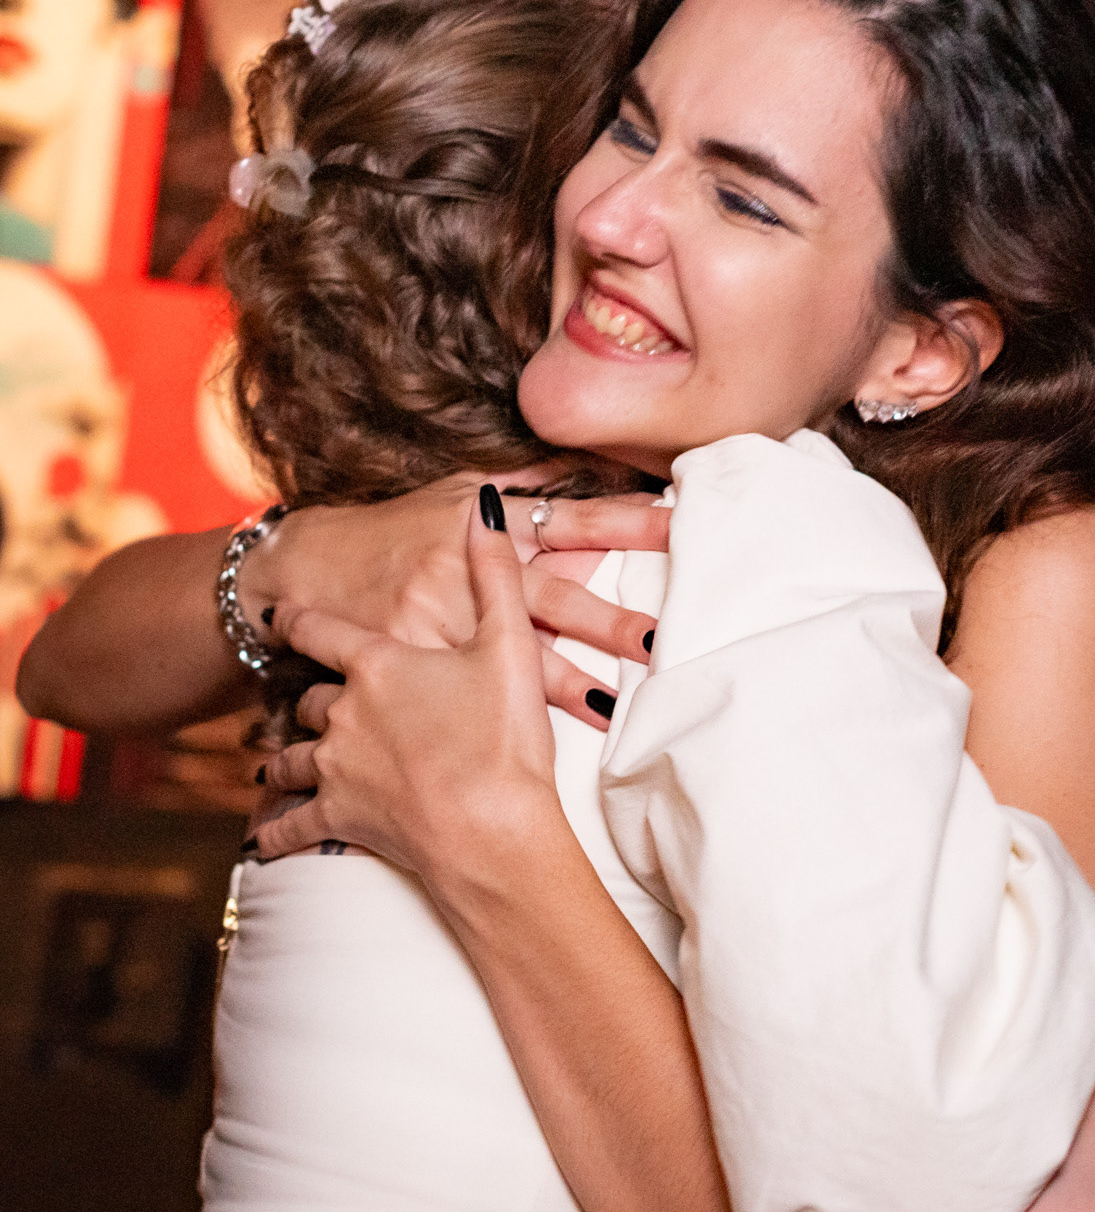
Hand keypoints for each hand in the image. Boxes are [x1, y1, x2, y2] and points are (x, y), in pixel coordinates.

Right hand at [238, 474, 667, 726]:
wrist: (300, 568)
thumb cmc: (391, 531)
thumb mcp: (452, 493)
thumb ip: (520, 489)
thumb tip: (587, 468)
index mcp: (490, 519)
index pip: (575, 515)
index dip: (628, 519)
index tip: (678, 524)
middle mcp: (470, 565)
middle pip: (554, 594)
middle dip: (609, 620)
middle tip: (660, 643)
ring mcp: (441, 616)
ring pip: (514, 654)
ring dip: (566, 682)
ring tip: (611, 706)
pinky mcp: (412, 658)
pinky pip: (464, 689)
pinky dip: (499, 716)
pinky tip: (525, 744)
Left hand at [255, 491, 559, 874]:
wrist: (492, 833)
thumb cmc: (503, 740)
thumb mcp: (510, 646)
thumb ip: (495, 574)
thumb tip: (484, 508)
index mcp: (379, 664)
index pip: (321, 631)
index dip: (297, 619)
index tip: (276, 613)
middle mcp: (344, 711)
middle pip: (309, 697)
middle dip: (308, 696)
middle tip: (299, 697)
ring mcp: (336, 767)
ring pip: (291, 756)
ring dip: (285, 757)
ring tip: (272, 761)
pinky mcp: (337, 817)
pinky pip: (289, 824)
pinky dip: (274, 831)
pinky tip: (261, 841)